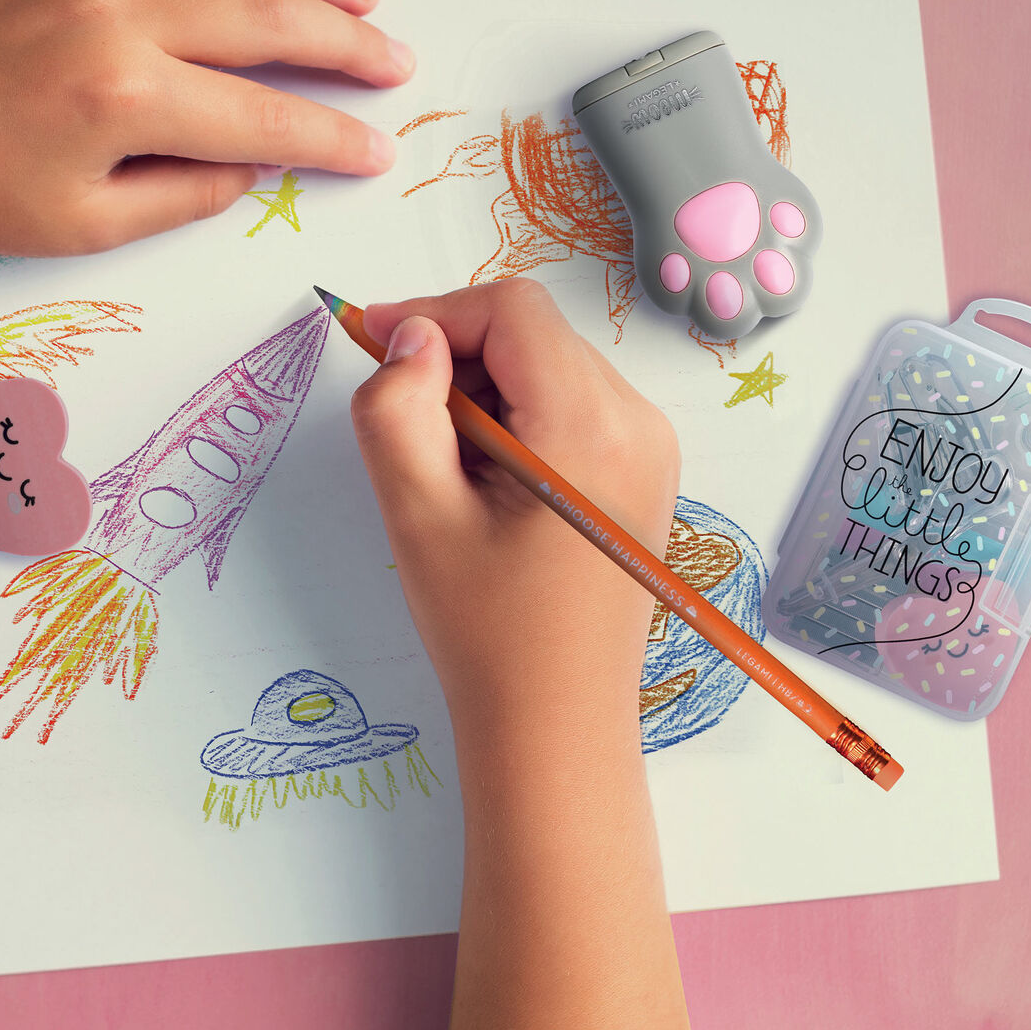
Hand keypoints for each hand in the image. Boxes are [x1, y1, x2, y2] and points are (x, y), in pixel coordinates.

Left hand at [0, 0, 413, 255]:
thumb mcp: (84, 224)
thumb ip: (186, 193)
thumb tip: (255, 164)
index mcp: (126, 97)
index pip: (267, 116)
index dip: (335, 136)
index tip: (380, 150)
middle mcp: (120, 13)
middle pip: (270, 15)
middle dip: (349, 42)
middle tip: (397, 60)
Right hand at [350, 279, 680, 745]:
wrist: (558, 719)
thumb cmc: (486, 629)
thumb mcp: (418, 515)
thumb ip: (398, 409)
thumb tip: (413, 335)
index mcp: (591, 428)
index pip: (512, 310)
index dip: (435, 312)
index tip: (375, 343)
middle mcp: (640, 423)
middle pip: (535, 334)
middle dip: (461, 358)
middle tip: (414, 427)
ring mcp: (655, 446)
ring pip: (554, 365)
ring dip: (491, 390)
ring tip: (458, 468)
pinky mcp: (650, 469)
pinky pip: (578, 403)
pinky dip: (525, 415)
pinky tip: (497, 479)